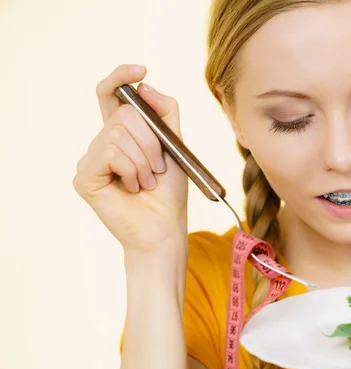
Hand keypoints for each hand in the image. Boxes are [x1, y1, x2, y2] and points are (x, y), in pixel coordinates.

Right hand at [73, 64, 188, 255]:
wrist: (165, 227)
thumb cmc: (170, 192)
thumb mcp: (175, 145)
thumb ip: (165, 113)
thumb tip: (143, 85)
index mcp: (122, 134)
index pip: (111, 94)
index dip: (121, 77)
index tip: (141, 68)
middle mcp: (102, 143)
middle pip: (124, 113)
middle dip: (152, 139)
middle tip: (158, 167)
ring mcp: (90, 159)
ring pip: (119, 133)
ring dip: (144, 159)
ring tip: (146, 182)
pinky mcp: (83, 176)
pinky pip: (111, 152)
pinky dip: (131, 169)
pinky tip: (133, 188)